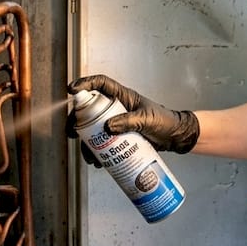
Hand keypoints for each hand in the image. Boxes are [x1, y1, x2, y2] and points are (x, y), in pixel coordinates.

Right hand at [66, 74, 199, 153]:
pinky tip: (98, 161)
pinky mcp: (119, 137)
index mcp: (123, 96)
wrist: (175, 137)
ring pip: (93, 130)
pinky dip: (97, 152)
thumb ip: (129, 121)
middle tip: (72, 132)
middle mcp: (116, 108)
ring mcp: (116, 123)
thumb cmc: (165, 121)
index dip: (85, 84)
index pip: (100, 84)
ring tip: (90, 156)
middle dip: (77, 121)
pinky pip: (103, 143)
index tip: (71, 90)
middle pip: (89, 110)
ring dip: (87, 143)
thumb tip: (108, 128)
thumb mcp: (147, 119)